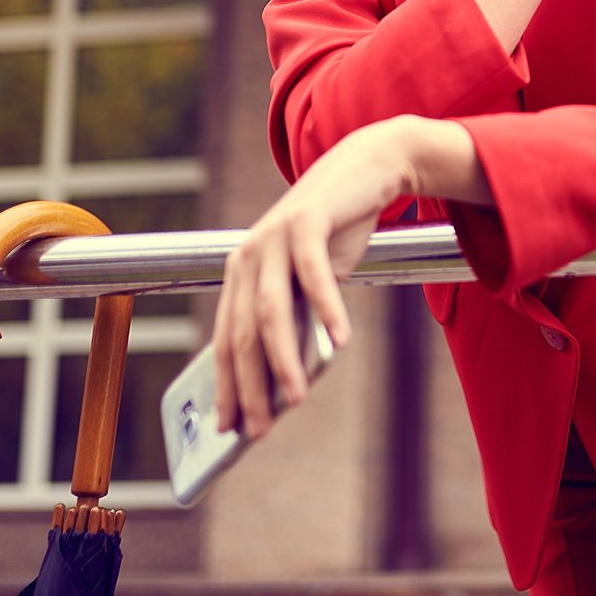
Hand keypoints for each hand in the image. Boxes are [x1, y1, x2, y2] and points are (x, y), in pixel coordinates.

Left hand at [212, 116, 421, 438]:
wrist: (369, 166)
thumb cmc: (340, 232)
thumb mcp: (315, 281)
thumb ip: (300, 319)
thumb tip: (291, 380)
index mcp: (241, 273)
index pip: (226, 340)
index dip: (226, 385)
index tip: (228, 428)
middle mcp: (248, 255)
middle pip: (242, 332)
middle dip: (249, 386)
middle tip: (258, 429)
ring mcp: (274, 236)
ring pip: (269, 310)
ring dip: (282, 359)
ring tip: (295, 397)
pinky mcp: (306, 219)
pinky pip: (312, 272)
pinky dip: (326, 309)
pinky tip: (340, 340)